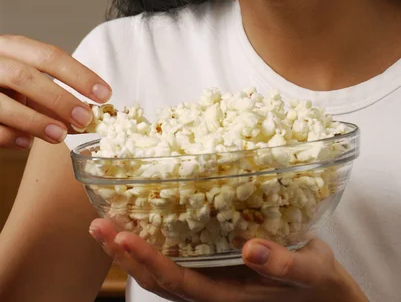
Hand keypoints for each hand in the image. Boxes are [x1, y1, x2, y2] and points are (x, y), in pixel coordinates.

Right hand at [0, 34, 111, 148]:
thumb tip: (91, 115)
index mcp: (11, 47)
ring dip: (36, 120)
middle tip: (85, 118)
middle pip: (25, 76)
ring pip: (3, 102)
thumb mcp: (27, 81)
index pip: (50, 56)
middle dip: (59, 99)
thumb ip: (55, 96)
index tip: (105, 93)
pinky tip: (27, 143)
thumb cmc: (3, 85)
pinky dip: (10, 136)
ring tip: (60, 136)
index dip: (79, 75)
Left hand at [89, 218, 367, 301]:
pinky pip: (174, 259)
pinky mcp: (212, 268)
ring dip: (130, 250)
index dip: (148, 261)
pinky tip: (141, 219)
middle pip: (157, 279)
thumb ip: (282, 264)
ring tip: (105, 224)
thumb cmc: (316, 284)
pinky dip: (152, 242)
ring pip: (160, 272)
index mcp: (227, 296)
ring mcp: (209, 281)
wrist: (322, 293)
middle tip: (99, 225)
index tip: (123, 236)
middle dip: (125, 254)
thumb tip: (251, 246)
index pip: (177, 282)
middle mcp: (210, 292)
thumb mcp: (309, 270)